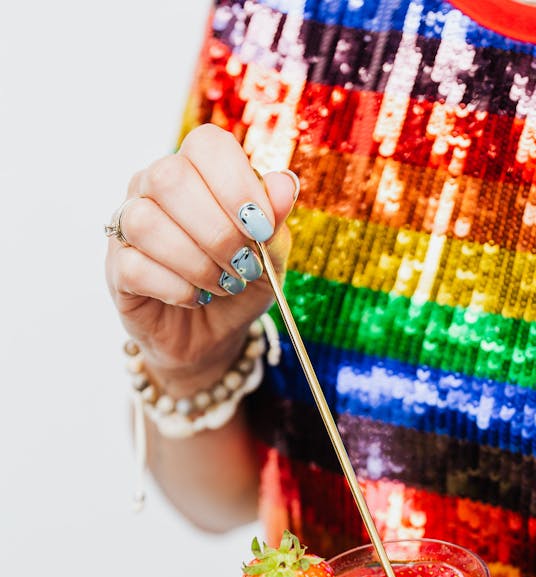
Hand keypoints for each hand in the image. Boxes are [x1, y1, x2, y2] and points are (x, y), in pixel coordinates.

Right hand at [105, 123, 296, 395]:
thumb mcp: (270, 257)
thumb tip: (283, 183)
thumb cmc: (240, 284)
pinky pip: (135, 266)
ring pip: (146, 222)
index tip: (261, 228)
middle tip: (243, 265)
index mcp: (197, 170)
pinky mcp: (116, 268)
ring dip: (196, 262)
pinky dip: (176, 288)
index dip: (237, 184)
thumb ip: (276, 221)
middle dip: (218, 230)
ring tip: (222, 284)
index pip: (206, 144)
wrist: (212, 337)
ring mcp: (128, 225)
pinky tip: (195, 298)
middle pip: (170, 178)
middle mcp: (154, 187)